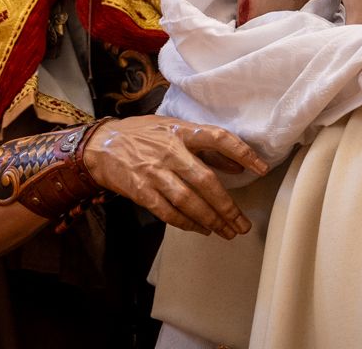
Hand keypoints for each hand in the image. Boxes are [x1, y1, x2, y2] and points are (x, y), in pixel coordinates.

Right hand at [82, 115, 267, 238]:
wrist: (100, 145)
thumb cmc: (142, 135)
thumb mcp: (173, 129)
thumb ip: (205, 147)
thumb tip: (237, 166)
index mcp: (181, 131)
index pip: (217, 137)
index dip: (241, 152)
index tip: (261, 168)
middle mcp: (169, 150)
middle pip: (205, 180)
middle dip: (227, 206)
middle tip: (242, 223)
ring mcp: (153, 172)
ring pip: (188, 200)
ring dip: (210, 219)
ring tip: (226, 231)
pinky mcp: (140, 190)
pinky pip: (168, 212)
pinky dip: (186, 223)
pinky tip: (200, 228)